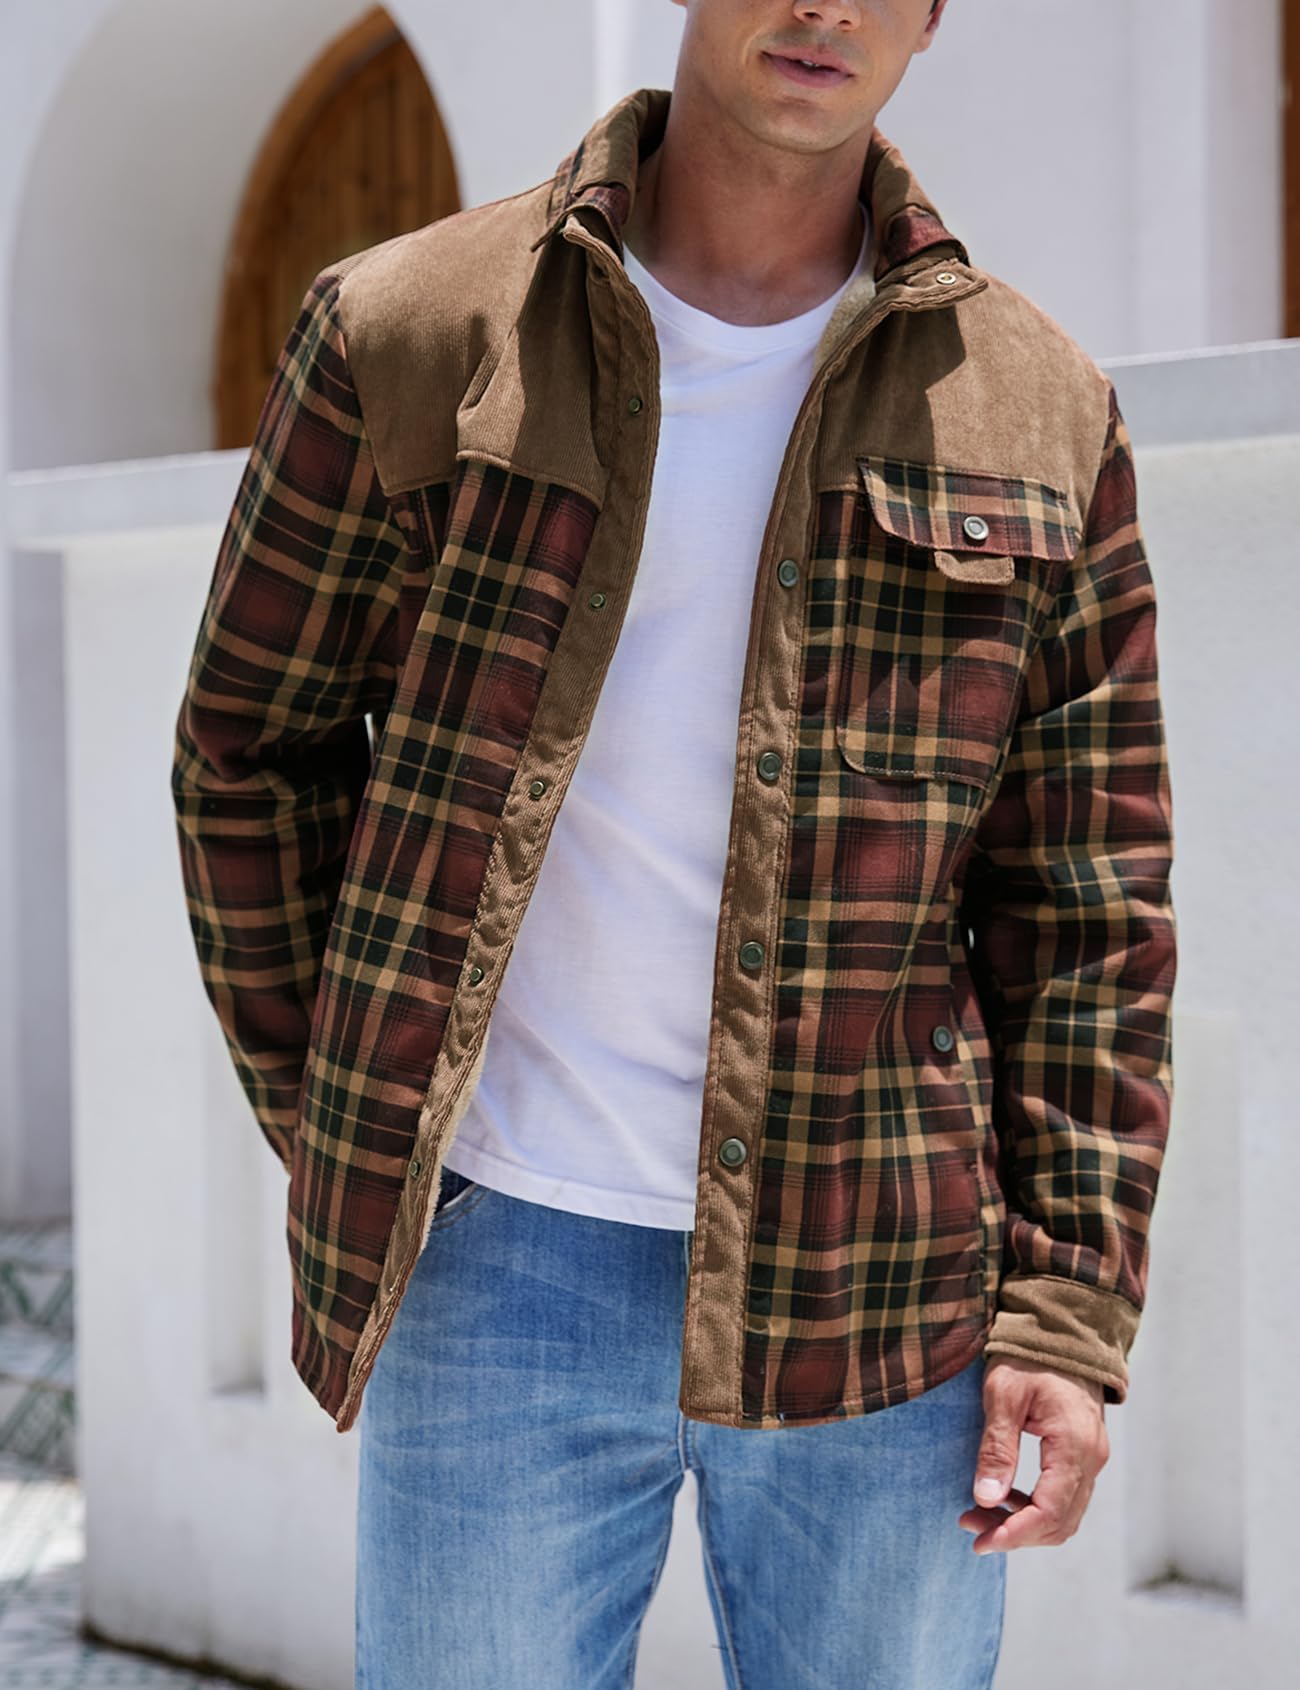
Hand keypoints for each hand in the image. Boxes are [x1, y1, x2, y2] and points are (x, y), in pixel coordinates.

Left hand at [958, 1356, 1108, 1552]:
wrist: (1062, 1332)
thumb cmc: (1029, 1357)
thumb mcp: (1003, 1396)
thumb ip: (997, 1449)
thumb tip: (986, 1499)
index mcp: (1074, 1446)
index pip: (1049, 1513)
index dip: (1015, 1535)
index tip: (980, 1541)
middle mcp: (1091, 1459)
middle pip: (1059, 1523)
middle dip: (1015, 1534)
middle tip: (970, 1527)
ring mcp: (1092, 1458)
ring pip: (1064, 1515)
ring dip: (1025, 1524)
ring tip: (980, 1515)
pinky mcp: (1085, 1454)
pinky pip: (1066, 1497)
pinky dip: (1036, 1508)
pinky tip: (1005, 1497)